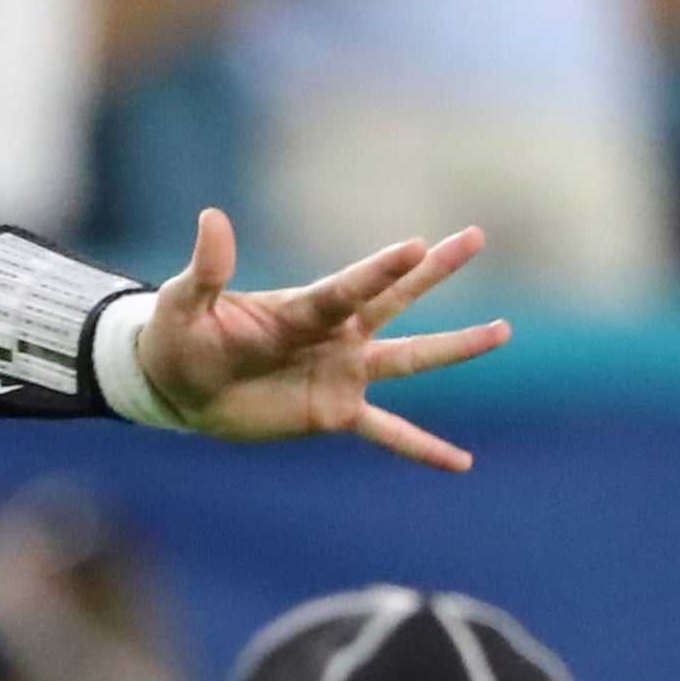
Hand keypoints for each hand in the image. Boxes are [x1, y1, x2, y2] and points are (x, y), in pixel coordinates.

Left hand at [134, 209, 509, 474]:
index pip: (348, 287)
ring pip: (410, 359)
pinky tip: (462, 464)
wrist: (178, 389)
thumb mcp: (184, 304)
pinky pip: (389, 432)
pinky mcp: (336, 412)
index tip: (416, 244)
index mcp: (301, 308)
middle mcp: (333, 335)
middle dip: (433, 271)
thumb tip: (211, 217)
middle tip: (474, 235)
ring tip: (501, 331)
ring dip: (456, 348)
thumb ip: (206, 269)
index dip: (380, 269)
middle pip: (393, 300)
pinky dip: (423, 448)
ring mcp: (341, 373)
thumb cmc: (179, 338)